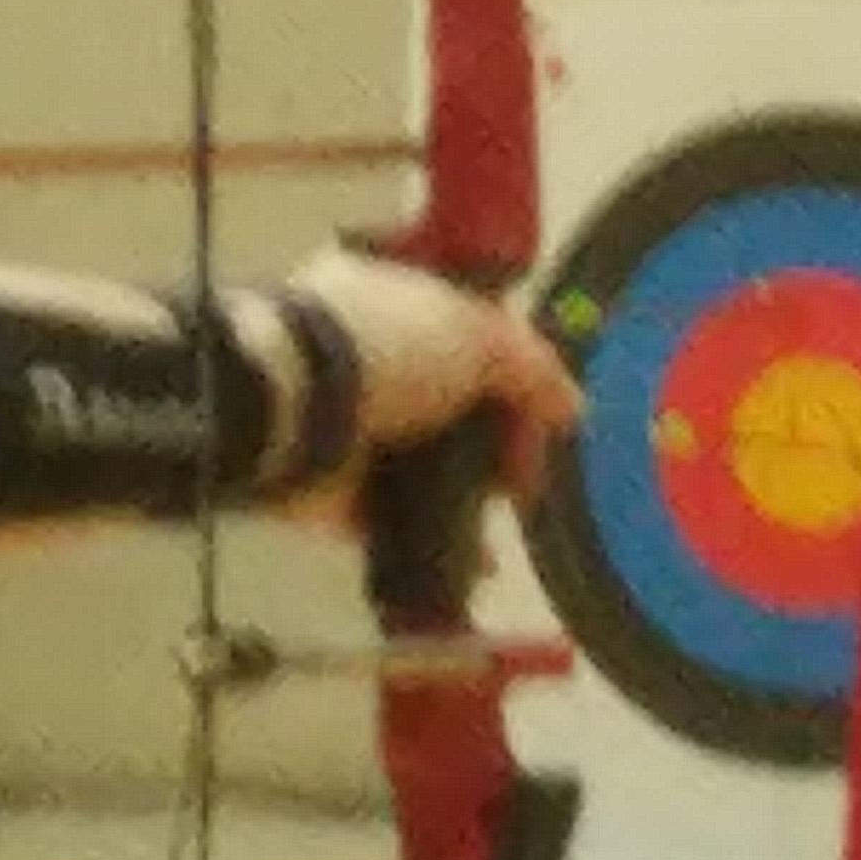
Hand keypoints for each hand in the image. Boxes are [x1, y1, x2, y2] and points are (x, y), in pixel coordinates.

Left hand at [279, 242, 585, 515]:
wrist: (289, 407)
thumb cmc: (384, 347)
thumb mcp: (478, 336)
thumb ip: (530, 367)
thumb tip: (571, 407)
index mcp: (384, 296)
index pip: (457, 327)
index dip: (505, 368)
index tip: (541, 410)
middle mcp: (358, 357)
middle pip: (441, 401)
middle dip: (488, 438)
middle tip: (523, 472)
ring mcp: (337, 424)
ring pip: (415, 461)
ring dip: (461, 492)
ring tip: (507, 514)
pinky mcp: (321, 488)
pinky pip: (386, 520)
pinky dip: (429, 540)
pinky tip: (475, 563)